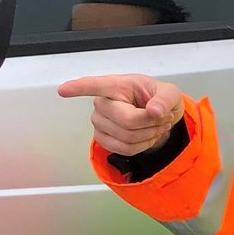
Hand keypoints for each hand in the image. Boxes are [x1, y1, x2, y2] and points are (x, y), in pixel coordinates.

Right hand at [58, 74, 185, 155]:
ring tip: (156, 125)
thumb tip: (155, 111)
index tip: (63, 90)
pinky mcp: (103, 138)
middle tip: (162, 117)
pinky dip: (143, 145)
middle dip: (152, 122)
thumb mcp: (170, 93)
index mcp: (117, 85)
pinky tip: (147, 135)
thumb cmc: (158, 99)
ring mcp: (100, 122)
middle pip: (127, 121)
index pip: (94, 85)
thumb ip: (165, 99)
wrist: (160, 116)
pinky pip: (125, 149)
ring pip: (127, 138)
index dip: (78, 88)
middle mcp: (103, 103)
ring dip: (150, 134)